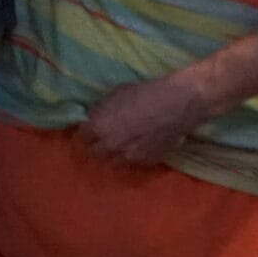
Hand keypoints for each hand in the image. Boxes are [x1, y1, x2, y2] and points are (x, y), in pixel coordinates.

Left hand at [81, 74, 212, 165]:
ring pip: (113, 162)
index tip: (92, 129)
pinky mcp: (146, 162)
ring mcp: (128, 157)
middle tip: (105, 138)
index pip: (82, 137)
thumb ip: (102, 110)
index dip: (87, 132)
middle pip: (95, 153)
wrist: (174, 105)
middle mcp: (110, 146)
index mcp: (98, 128)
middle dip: (98, 146)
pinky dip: (133, 157)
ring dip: (114, 155)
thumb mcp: (115, 95)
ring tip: (122, 145)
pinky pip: (133, 163)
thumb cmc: (143, 94)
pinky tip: (140, 146)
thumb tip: (96, 117)